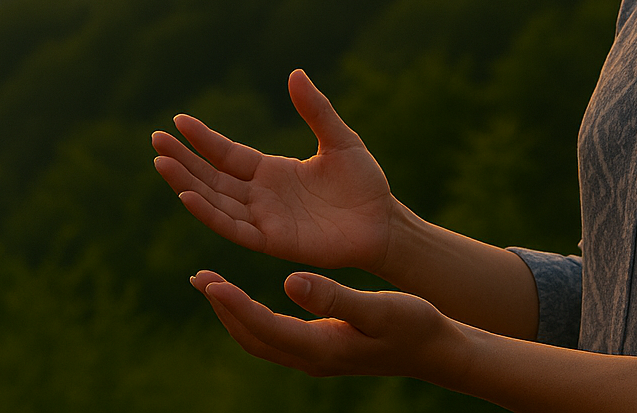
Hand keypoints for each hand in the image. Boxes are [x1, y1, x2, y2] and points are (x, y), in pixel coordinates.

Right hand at [153, 69, 396, 272]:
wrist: (384, 223)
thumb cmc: (364, 184)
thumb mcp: (339, 138)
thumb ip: (316, 109)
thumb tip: (295, 73)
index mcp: (271, 171)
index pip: (227, 153)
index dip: (202, 139)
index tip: (177, 121)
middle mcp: (261, 196)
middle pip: (212, 176)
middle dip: (183, 160)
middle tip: (155, 140)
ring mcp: (264, 219)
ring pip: (215, 200)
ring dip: (187, 183)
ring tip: (162, 163)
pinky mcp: (273, 241)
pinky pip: (234, 227)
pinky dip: (209, 212)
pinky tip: (188, 195)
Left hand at [189, 269, 469, 381]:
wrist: (436, 351)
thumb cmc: (413, 324)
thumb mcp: (377, 308)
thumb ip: (334, 297)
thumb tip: (290, 281)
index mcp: (322, 348)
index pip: (264, 328)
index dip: (234, 305)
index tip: (210, 280)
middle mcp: (312, 358)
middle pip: (252, 339)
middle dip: (223, 310)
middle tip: (200, 278)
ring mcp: (316, 358)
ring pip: (260, 340)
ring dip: (233, 314)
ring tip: (213, 285)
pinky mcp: (321, 349)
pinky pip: (274, 336)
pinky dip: (252, 316)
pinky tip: (249, 296)